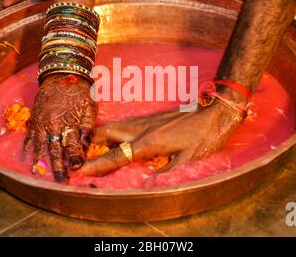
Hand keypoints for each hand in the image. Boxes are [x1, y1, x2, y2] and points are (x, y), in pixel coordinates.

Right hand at [24, 74, 95, 181]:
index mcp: (69, 122)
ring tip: (38, 175)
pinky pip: (29, 137)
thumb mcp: (90, 108)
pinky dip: (28, 149)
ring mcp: (41, 123)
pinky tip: (27, 159)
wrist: (61, 76)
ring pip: (40, 146)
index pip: (72, 145)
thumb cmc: (79, 93)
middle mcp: (53, 125)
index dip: (74, 157)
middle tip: (60, 180)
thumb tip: (86, 144)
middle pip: (55, 150)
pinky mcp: (34, 120)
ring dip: (40, 162)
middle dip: (57, 167)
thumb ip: (88, 127)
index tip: (75, 169)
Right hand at [78, 101, 242, 175]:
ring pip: (115, 124)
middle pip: (107, 133)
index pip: (117, 156)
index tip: (80, 170)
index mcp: (150, 142)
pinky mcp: (152, 117)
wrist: (214, 111)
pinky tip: (118, 135)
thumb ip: (167, 173)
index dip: (97, 165)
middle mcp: (143, 128)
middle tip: (82, 154)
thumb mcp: (189, 160)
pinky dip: (115, 129)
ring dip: (102, 135)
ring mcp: (146, 120)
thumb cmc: (204, 136)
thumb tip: (148, 185)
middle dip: (92, 143)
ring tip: (94, 146)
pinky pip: (126, 122)